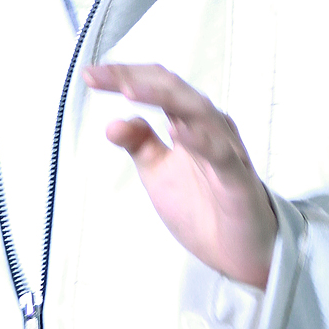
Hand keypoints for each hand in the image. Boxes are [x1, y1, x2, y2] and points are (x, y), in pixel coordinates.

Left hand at [86, 62, 276, 289]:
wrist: (237, 254)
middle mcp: (208, 127)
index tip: (90, 75)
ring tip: (131, 90)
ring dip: (163, 97)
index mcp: (188, 121)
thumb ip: (139, 143)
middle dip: (135, 79)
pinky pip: (221, 154)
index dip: (124, 75)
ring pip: (197, 111)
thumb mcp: (158, 172)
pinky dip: (200, 140)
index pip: (157, 85)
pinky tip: (177, 131)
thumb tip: (112, 122)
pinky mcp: (238, 180)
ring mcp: (225, 150)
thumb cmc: (202, 206)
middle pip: (173, 89)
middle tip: (101, 76)